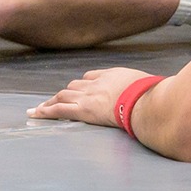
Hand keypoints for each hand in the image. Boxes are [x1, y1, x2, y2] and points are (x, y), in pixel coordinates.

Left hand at [28, 66, 154, 128]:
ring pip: (63, 95)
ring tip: (40, 108)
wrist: (147, 100)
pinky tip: (35, 114)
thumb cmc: (153, 94)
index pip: (91, 77)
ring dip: (51, 101)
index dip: (84, 83)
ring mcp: (88, 96)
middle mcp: (96, 84)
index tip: (80, 88)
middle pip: (74, 86)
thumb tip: (155, 94)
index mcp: (111, 76)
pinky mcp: (84, 110)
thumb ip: (145, 88)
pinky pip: (59, 110)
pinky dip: (45, 111)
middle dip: (65, 93)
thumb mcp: (149, 85)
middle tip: (56, 99)